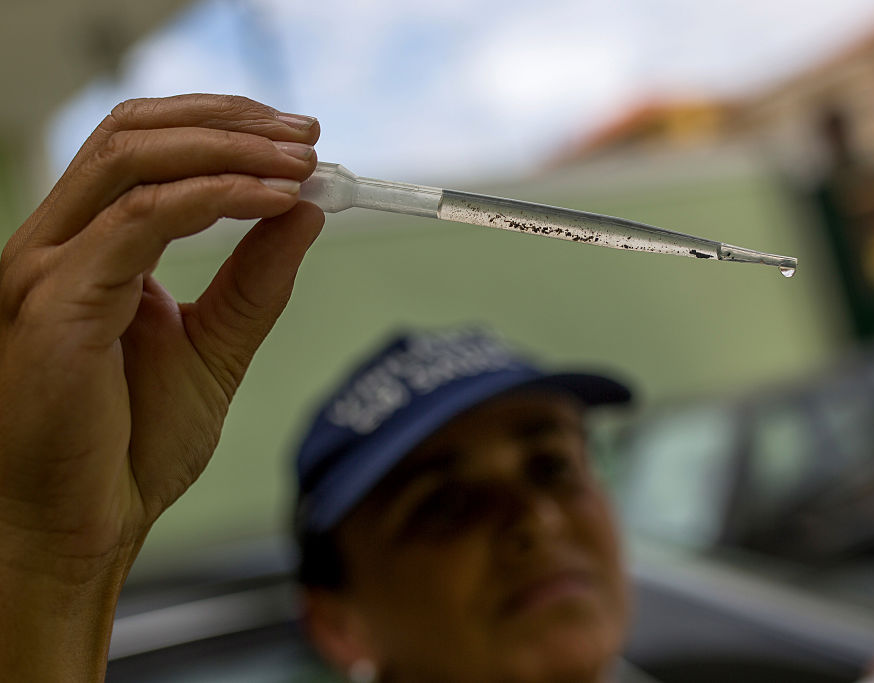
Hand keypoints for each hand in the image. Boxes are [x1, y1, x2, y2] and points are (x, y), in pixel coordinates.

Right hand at [0, 94, 324, 679]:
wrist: (89, 529)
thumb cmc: (131, 450)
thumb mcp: (214, 348)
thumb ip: (255, 279)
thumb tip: (304, 210)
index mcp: (88, 252)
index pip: (144, 148)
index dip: (224, 128)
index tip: (300, 141)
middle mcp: (57, 246)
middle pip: (134, 133)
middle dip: (231, 123)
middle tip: (308, 138)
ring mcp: (46, 269)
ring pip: (132, 158)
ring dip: (228, 148)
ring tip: (301, 162)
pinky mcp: (56, 304)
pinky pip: (139, 221)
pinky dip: (215, 198)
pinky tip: (274, 201)